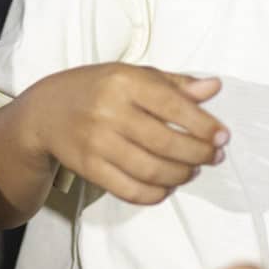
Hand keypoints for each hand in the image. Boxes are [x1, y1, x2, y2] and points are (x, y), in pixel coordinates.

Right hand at [22, 64, 228, 204]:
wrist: (45, 111)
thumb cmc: (98, 88)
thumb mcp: (134, 74)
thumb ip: (175, 83)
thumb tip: (214, 87)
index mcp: (125, 81)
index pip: (173, 106)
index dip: (203, 125)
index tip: (223, 137)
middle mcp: (110, 111)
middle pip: (165, 142)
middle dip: (198, 154)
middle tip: (214, 157)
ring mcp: (97, 143)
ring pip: (150, 169)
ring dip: (180, 175)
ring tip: (193, 170)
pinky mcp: (89, 168)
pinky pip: (129, 189)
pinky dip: (154, 194)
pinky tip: (167, 186)